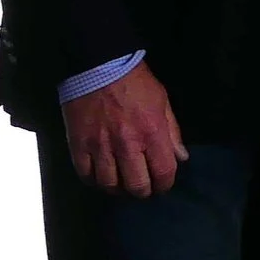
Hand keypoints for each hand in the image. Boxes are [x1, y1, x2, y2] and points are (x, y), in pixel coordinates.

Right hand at [63, 61, 187, 196]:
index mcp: (152, 133)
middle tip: (143, 188)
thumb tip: (181, 157)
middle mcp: (127, 145)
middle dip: (143, 191)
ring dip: (118, 189)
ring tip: (122, 184)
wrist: (98, 67)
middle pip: (136, 185)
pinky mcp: (78, 145)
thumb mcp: (163, 102)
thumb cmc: (136, 82)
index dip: (165, 185)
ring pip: (109, 184)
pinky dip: (94, 181)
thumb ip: (172, 132)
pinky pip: (85, 175)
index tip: (163, 185)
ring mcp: (100, 147)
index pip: (163, 172)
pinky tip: (101, 177)